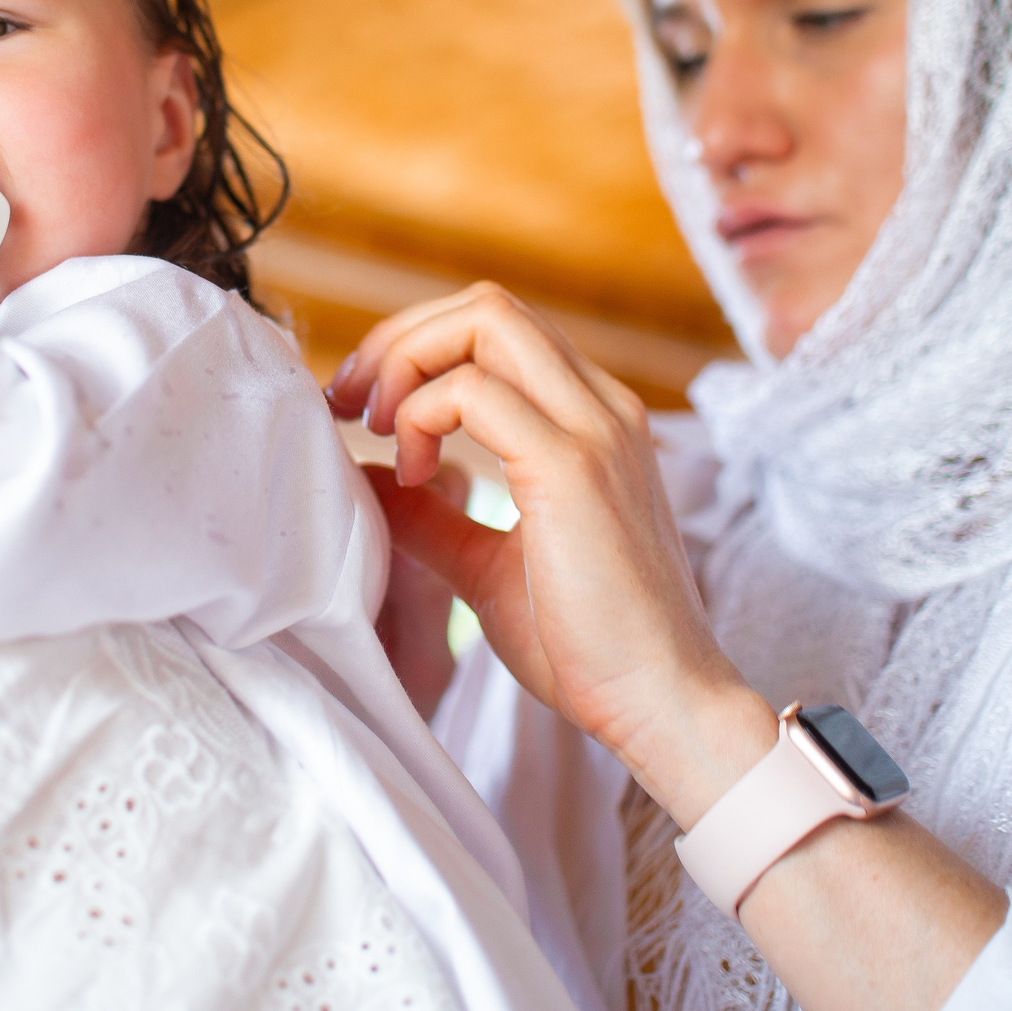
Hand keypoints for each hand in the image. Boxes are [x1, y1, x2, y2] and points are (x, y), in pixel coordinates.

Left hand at [329, 283, 771, 824]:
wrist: (663, 705)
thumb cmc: (589, 647)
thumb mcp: (488, 567)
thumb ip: (434, 517)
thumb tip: (368, 480)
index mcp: (592, 420)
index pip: (498, 330)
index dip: (417, 350)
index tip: (361, 408)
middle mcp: (601, 407)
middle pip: (486, 305)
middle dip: (399, 339)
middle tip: (348, 402)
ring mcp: (594, 428)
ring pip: (483, 320)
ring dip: (405, 362)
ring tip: (376, 429)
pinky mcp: (571, 465)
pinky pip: (471, 391)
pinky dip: (419, 416)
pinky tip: (413, 474)